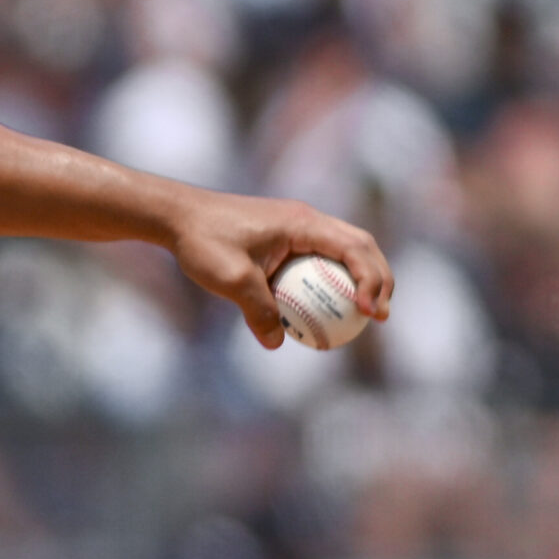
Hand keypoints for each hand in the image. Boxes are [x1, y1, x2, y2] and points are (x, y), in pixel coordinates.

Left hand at [162, 189, 393, 348]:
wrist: (176, 216)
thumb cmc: (202, 241)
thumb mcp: (230, 279)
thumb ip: (258, 310)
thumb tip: (277, 342)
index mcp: (302, 222)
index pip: (354, 248)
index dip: (372, 280)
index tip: (370, 312)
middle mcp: (307, 219)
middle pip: (361, 245)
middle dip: (380, 279)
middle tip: (382, 316)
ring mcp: (298, 226)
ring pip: (345, 250)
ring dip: (362, 278)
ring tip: (366, 314)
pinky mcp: (286, 236)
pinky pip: (320, 258)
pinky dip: (333, 279)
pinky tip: (325, 310)